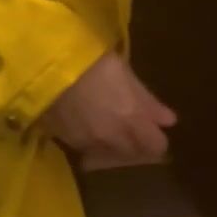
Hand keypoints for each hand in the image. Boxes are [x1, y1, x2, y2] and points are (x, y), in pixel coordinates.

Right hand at [38, 50, 177, 170]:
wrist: (47, 66)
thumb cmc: (93, 62)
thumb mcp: (126, 75)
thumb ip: (148, 102)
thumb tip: (169, 121)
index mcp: (132, 121)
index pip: (156, 147)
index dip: (157, 140)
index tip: (153, 130)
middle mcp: (112, 139)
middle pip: (131, 154)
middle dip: (135, 145)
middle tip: (131, 129)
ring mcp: (87, 143)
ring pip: (107, 155)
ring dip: (112, 147)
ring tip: (108, 128)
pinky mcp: (65, 141)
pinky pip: (85, 150)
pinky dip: (90, 144)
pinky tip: (87, 127)